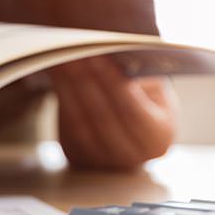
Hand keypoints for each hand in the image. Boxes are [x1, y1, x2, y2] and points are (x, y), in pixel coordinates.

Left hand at [50, 56, 177, 170]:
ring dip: (68, 88)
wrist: (131, 116)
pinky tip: (57, 75)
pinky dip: (61, 99)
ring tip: (61, 58)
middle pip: (102, 118)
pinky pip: (66, 127)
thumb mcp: (152, 82)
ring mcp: (101, 162)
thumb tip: (110, 55)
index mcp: (157, 139)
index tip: (98, 56)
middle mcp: (131, 158)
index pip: (132, 112)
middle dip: (86, 81)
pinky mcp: (78, 156)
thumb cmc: (145, 94)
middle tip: (72, 52)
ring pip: (80, 124)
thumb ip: (137, 73)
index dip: (114, 84)